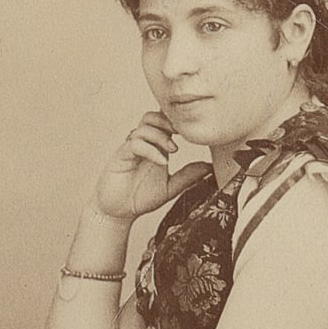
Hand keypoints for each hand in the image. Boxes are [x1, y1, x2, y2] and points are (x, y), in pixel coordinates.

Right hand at [94, 111, 210, 222]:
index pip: (163, 123)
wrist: (118, 212)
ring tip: (173, 151)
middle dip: (168, 122)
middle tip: (182, 135)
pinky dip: (151, 150)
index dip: (176, 121)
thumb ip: (187, 176)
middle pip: (152, 117)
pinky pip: (134, 144)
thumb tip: (209, 167)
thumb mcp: (170, 187)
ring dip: (160, 135)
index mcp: (155, 147)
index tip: (191, 131)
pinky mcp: (121, 157)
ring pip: (144, 127)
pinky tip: (162, 162)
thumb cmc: (140, 198)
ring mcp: (130, 149)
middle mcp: (142, 144)